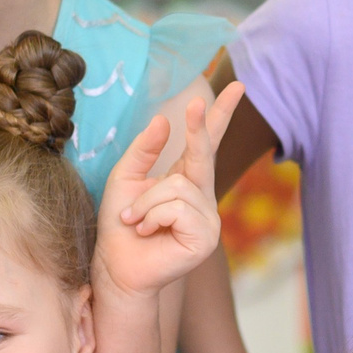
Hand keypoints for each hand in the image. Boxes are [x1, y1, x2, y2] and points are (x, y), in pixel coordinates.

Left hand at [95, 82, 245, 298]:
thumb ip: (144, 149)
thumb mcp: (126, 177)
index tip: (236, 87)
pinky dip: (154, 217)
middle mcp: (202, 196)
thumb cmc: (121, 223)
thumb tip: (163, 119)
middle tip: (197, 102)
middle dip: (200, 128)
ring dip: (148, 202)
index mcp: (186, 179)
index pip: (208, 142)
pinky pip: (178, 208)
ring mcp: (208, 218)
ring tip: (137, 221)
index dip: (221, 115)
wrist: (116, 265)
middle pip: (205, 153)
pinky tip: (149, 232)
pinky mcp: (206, 237)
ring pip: (178, 186)